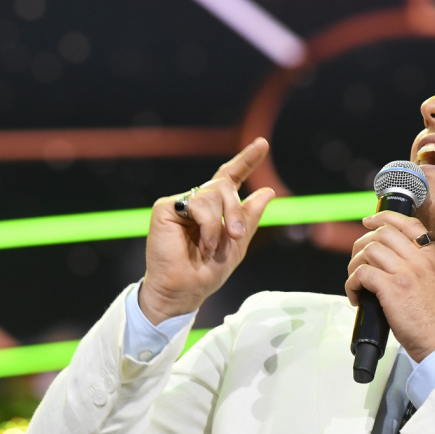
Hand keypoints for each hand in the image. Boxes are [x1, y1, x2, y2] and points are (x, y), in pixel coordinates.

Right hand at [139, 138, 275, 323]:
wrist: (185, 290)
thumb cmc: (207, 272)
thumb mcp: (237, 245)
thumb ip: (250, 218)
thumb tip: (268, 191)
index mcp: (214, 209)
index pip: (230, 177)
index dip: (246, 160)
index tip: (262, 144)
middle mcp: (197, 201)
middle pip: (224, 185)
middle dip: (235, 210)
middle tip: (235, 235)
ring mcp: (181, 203)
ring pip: (213, 194)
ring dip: (221, 223)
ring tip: (213, 248)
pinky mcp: (165, 208)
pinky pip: (197, 204)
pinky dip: (208, 227)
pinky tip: (203, 245)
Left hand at [345, 211, 434, 362]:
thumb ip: (419, 270)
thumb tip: (390, 265)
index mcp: (432, 258)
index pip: (409, 223)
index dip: (385, 217)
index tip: (369, 221)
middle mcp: (420, 261)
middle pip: (382, 233)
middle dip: (362, 243)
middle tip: (357, 260)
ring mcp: (406, 273)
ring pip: (368, 251)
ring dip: (354, 265)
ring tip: (357, 284)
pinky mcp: (392, 289)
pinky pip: (362, 273)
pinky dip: (352, 284)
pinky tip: (357, 297)